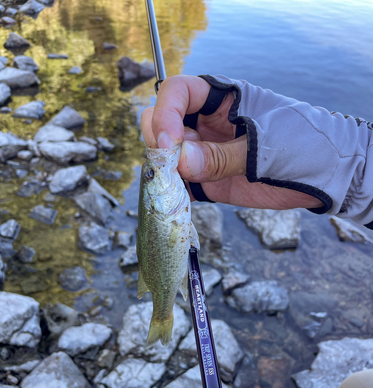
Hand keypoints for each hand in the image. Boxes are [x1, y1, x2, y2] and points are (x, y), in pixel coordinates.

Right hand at [140, 75, 322, 209]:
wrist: (323, 179)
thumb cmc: (303, 147)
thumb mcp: (264, 148)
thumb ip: (222, 156)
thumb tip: (179, 160)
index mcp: (222, 99)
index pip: (179, 92)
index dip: (166, 112)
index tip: (169, 142)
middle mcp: (207, 123)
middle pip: (162, 120)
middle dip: (158, 140)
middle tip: (170, 165)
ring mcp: (206, 151)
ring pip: (166, 154)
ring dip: (163, 170)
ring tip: (178, 185)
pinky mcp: (208, 180)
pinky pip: (180, 183)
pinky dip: (174, 191)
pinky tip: (180, 199)